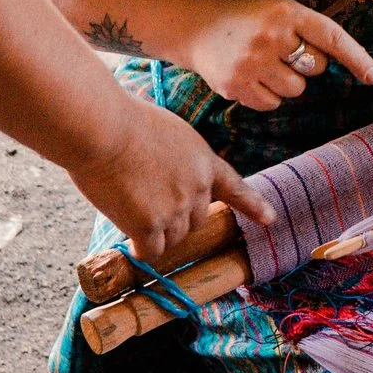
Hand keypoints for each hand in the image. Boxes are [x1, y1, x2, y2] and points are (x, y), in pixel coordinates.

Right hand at [64, 99, 277, 259]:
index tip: (270, 219)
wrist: (103, 129)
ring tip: (130, 205)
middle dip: (176, 218)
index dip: (252, 205)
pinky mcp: (150, 226)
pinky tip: (128, 235)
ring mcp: (175, 210)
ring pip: (172, 239)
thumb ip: (174, 155)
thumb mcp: (165, 130)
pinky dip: (140, 247)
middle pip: (195, 222)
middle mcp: (197, 188)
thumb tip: (156, 156)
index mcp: (203, 160)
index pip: (234, 187)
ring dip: (155, 232)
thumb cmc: (123, 120)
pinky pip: (150, 251)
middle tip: (146, 199)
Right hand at [175, 0, 372, 109]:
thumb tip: (338, 63)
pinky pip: (272, 104)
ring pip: (295, 90)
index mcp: (285, 11)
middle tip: (280, 50)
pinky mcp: (235, 85)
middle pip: (315, 68)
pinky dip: (266, 96)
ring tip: (261, 62)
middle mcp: (269, 36)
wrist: (194, 25)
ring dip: (285, 82)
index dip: (356, 58)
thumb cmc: (245, 17)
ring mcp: (251, 62)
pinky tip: (249, 76)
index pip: (331, 36)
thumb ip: (305, 30)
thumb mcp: (276, 10)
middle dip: (305, 64)